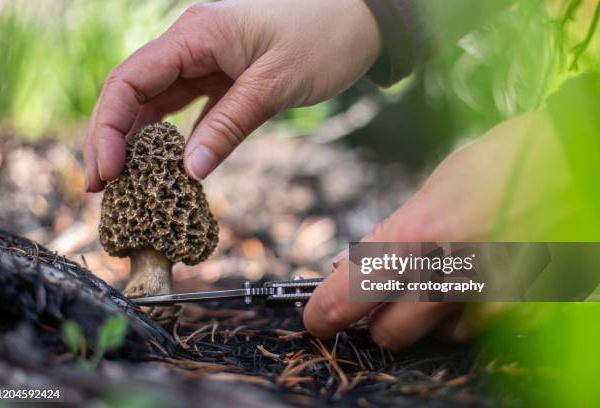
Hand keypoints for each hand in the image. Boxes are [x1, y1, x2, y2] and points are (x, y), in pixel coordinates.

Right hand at [84, 0, 380, 189]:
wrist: (360, 19)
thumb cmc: (323, 39)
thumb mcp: (275, 85)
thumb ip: (229, 125)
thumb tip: (189, 171)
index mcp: (196, 35)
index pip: (130, 80)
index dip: (108, 128)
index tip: (105, 173)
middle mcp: (191, 45)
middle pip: (132, 92)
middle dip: (111, 140)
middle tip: (100, 189)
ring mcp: (205, 62)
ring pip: (155, 103)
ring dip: (136, 143)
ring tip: (124, 186)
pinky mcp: (222, 79)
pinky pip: (185, 110)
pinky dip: (172, 138)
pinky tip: (163, 168)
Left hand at [304, 111, 567, 348]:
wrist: (579, 159)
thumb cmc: (507, 159)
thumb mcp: (438, 185)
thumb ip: (391, 231)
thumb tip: (348, 262)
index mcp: (420, 235)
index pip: (352, 293)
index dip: (326, 311)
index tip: (317, 318)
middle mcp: (452, 275)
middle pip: (388, 332)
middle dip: (375, 319)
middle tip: (376, 298)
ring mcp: (490, 299)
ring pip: (433, 336)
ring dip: (422, 317)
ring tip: (436, 277)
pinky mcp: (524, 311)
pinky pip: (475, 331)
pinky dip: (463, 315)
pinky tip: (472, 283)